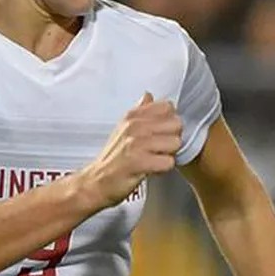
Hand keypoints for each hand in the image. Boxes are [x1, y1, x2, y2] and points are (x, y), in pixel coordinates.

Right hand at [81, 92, 182, 206]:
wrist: (98, 181)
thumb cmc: (115, 156)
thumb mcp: (124, 128)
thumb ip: (140, 111)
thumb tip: (148, 95)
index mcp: (132, 116)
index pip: (167, 107)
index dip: (169, 122)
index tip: (160, 132)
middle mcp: (134, 126)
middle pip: (176, 125)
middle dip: (172, 139)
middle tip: (158, 149)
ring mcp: (135, 143)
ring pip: (175, 143)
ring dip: (168, 154)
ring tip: (154, 159)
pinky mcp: (138, 162)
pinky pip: (168, 162)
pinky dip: (163, 169)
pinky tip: (152, 169)